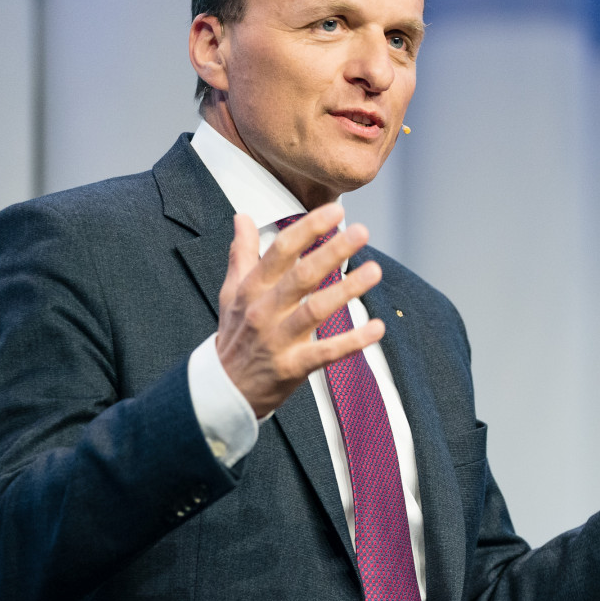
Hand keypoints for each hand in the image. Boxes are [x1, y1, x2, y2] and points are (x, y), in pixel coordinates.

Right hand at [215, 205, 384, 418]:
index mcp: (252, 288)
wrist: (222, 390)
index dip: (309, 229)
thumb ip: (241, 253)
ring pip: (315, 310)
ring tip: (375, 271)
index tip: (336, 210)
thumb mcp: (231, 292)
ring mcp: (278, 339)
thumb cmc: (235, 335)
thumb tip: (242, 216)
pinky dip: (352, 341)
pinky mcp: (293, 366)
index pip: (282, 251)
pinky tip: (377, 328)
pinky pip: (326, 352)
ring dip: (347, 290)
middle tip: (362, 231)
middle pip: (301, 276)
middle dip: (332, 251)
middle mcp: (265, 310)